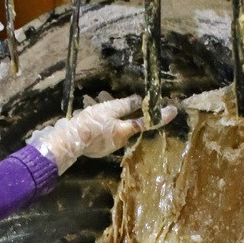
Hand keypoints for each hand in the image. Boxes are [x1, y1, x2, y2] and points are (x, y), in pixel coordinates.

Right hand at [28, 94, 177, 173]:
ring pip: (111, 124)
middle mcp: (119, 140)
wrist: (68, 142)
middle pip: (125, 121)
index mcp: (125, 131)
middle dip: (117, 107)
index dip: (161, 115)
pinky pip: (101, 129)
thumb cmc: (90, 124)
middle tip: (104, 96)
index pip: (147, 122)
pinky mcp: (96, 146)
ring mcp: (107, 145)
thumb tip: (140, 100)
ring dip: (103, 110)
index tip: (174, 110)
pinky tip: (85, 110)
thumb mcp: (109, 109)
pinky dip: (97, 119)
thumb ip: (126, 105)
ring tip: (91, 99)